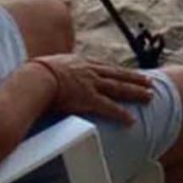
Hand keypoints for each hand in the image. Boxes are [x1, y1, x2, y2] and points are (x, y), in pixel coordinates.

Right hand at [30, 54, 155, 124]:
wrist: (34, 79)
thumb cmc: (31, 75)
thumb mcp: (43, 68)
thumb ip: (49, 73)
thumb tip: (42, 79)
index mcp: (77, 62)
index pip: (102, 66)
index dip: (116, 70)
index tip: (126, 72)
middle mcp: (88, 71)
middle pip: (117, 74)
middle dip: (134, 78)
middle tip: (149, 81)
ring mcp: (90, 84)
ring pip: (119, 88)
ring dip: (136, 92)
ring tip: (150, 96)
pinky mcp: (89, 99)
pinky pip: (109, 107)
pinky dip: (121, 114)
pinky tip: (132, 120)